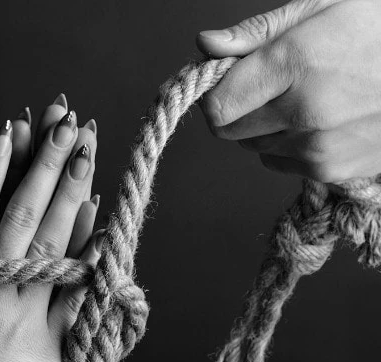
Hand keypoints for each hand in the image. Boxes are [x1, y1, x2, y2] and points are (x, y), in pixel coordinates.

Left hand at [197, 0, 380, 182]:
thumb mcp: (324, 8)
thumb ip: (258, 33)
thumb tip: (206, 45)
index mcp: (297, 63)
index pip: (218, 105)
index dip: (212, 94)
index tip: (223, 81)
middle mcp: (304, 113)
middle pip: (228, 130)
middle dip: (235, 108)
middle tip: (261, 87)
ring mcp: (317, 148)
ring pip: (253, 146)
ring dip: (262, 126)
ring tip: (300, 99)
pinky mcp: (329, 171)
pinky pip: (278, 162)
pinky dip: (284, 145)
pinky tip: (315, 122)